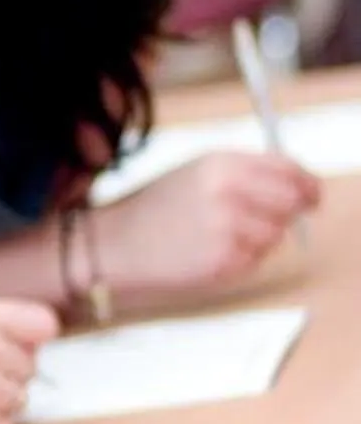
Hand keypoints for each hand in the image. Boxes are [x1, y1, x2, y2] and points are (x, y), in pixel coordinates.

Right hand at [95, 152, 318, 300]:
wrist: (112, 245)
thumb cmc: (151, 211)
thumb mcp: (195, 174)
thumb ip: (243, 175)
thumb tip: (292, 186)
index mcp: (221, 163)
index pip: (288, 169)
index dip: (307, 184)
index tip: (311, 195)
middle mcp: (228, 191)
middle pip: (291, 202)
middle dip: (287, 213)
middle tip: (271, 222)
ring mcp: (229, 227)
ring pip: (275, 235)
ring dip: (259, 239)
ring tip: (219, 238)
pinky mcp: (225, 260)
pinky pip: (256, 260)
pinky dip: (242, 260)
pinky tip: (209, 255)